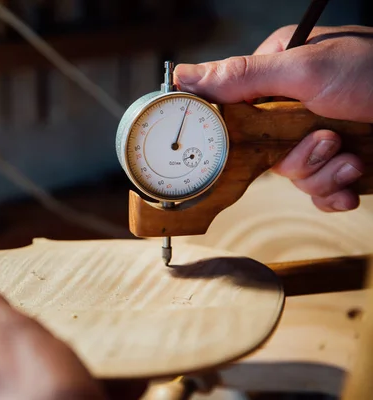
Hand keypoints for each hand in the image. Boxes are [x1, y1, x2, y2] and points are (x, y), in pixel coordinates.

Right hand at [173, 25, 372, 211]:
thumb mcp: (305, 70)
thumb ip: (242, 76)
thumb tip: (185, 77)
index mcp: (278, 74)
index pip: (234, 109)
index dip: (238, 133)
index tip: (250, 143)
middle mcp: (293, 106)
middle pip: (263, 151)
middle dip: (298, 157)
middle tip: (326, 140)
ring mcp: (315, 136)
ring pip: (291, 174)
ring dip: (323, 172)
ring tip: (350, 154)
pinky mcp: (336, 162)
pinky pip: (316, 192)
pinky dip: (335, 192)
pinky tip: (354, 176)